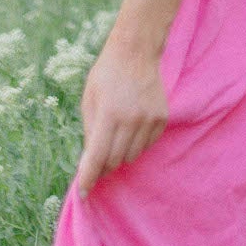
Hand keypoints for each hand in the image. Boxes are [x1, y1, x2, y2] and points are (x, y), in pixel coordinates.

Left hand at [74, 38, 167, 197]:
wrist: (136, 52)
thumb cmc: (106, 75)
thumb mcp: (89, 101)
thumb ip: (90, 132)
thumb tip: (90, 162)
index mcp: (109, 114)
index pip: (97, 156)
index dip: (89, 177)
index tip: (84, 193)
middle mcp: (131, 119)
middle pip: (115, 160)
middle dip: (103, 165)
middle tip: (97, 160)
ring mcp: (149, 119)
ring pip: (132, 156)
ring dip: (120, 154)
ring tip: (115, 136)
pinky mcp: (162, 118)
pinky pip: (147, 145)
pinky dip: (136, 144)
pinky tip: (131, 127)